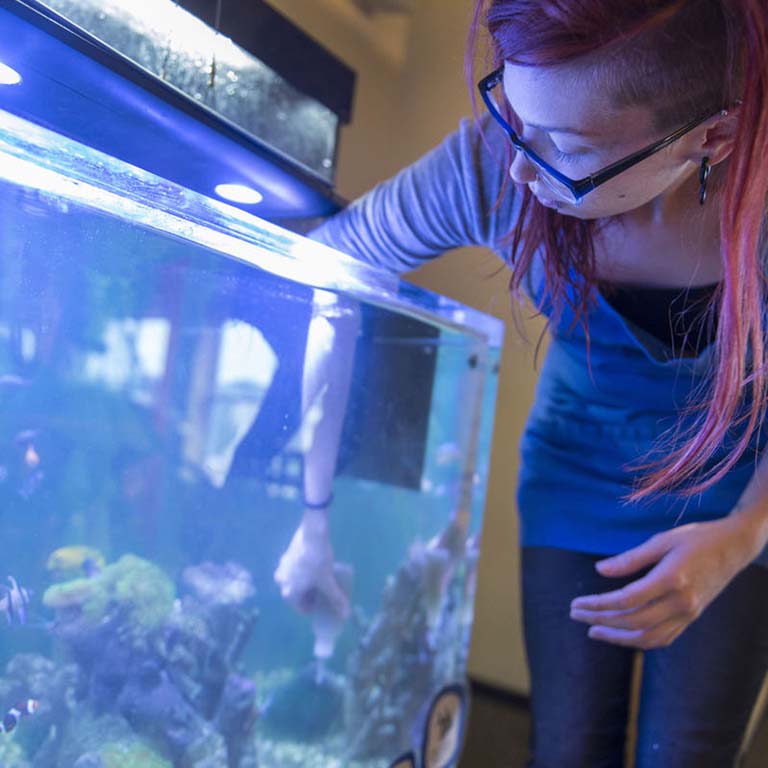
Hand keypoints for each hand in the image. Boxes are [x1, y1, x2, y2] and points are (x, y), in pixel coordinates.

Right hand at [273, 511, 349, 619]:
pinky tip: (315, 566)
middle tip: (325, 591)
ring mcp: (282, 568)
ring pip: (296, 581)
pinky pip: (295, 570)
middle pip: (298, 595)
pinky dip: (303, 572)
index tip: (326, 604)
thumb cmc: (318, 561)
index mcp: (289, 593)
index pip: (302, 608)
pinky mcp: (286, 556)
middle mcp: (281, 582)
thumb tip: (345, 615)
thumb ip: (336, 599)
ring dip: (307, 583)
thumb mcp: (329, 581)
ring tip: (322, 578)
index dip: (316, 608)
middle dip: (311, 595)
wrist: (312, 533)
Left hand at [569, 516, 759, 648]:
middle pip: (633, 621)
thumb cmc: (696, 538)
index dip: (599, 605)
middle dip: (601, 621)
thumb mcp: (661, 540)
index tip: (577, 604)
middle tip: (576, 614)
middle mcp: (681, 602)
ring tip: (593, 630)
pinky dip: (639, 640)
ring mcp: (689, 614)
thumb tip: (599, 570)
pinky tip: (621, 634)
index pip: (627, 600)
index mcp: (671, 579)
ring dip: (617, 637)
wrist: (734, 547)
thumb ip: (630, 558)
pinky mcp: (692, 618)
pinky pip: (663, 638)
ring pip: (648, 637)